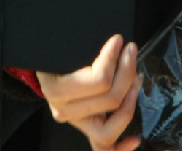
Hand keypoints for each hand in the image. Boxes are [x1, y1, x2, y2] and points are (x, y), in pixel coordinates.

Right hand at [37, 33, 139, 150]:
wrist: (45, 65)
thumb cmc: (58, 52)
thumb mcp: (65, 46)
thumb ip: (87, 46)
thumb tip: (115, 41)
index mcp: (57, 89)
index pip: (98, 80)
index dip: (113, 58)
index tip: (118, 40)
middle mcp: (65, 110)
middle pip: (110, 100)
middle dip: (127, 72)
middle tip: (131, 51)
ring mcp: (77, 122)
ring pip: (109, 128)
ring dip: (129, 103)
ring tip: (135, 79)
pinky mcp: (87, 129)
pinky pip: (103, 147)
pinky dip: (120, 148)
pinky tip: (135, 139)